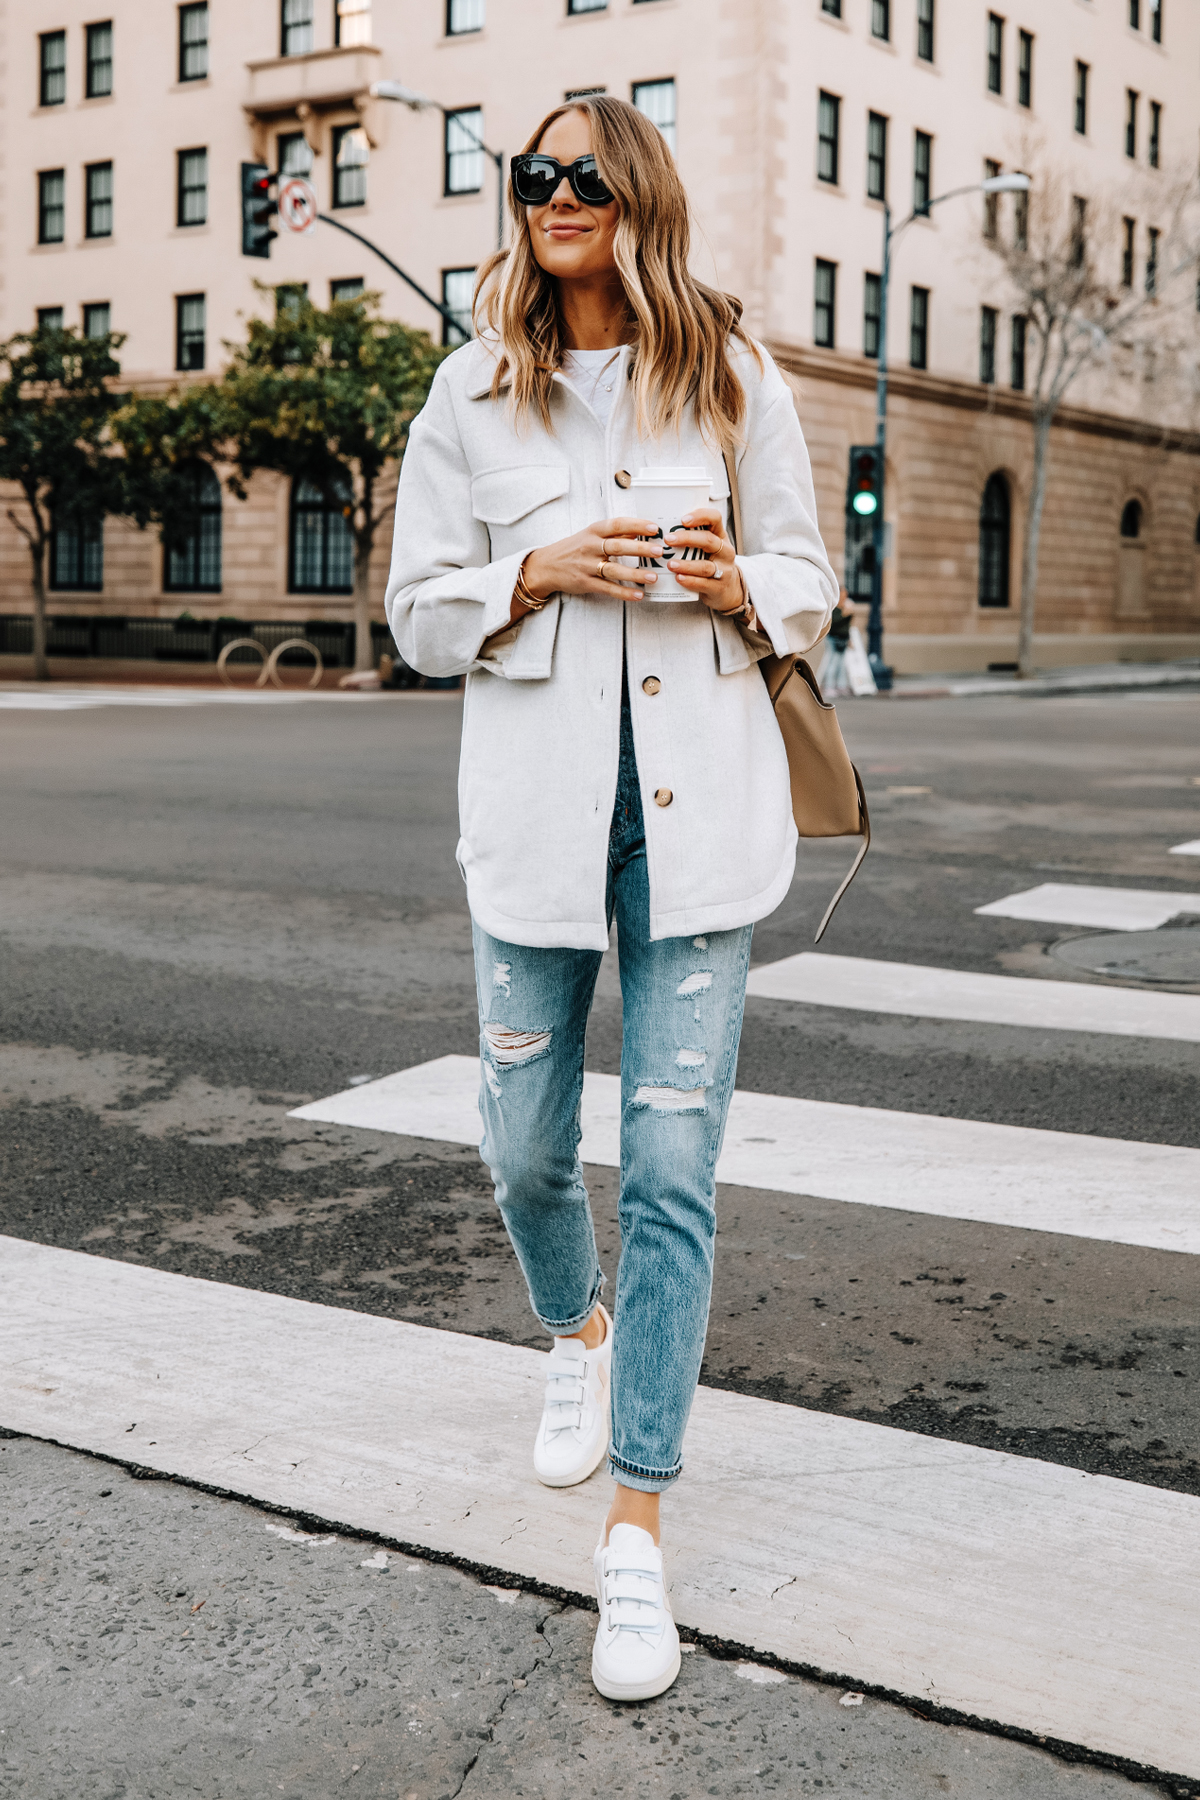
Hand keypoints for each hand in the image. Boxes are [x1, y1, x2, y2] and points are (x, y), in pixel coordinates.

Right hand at [523, 517, 661, 605]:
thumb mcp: (591, 535)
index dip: (637, 525)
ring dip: (635, 574)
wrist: (546, 566)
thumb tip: (639, 530)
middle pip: (618, 547)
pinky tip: (638, 594)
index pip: (617, 525)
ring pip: (614, 570)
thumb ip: (614, 534)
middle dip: (640, 549)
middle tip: (659, 551)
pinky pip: (607, 589)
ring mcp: (587, 566)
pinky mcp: (585, 583)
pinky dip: (624, 593)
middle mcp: (590, 547)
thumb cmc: (573, 549)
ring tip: (653, 577)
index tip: (654, 528)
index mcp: (593, 531)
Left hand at [664, 506, 746, 613]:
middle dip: (687, 538)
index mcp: (720, 536)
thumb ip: (691, 537)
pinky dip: (690, 581)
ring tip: (670, 564)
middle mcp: (725, 551)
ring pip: (705, 566)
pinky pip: (704, 583)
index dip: (700, 516)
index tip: (682, 520)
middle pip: (708, 540)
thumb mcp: (707, 547)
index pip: (715, 518)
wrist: (729, 589)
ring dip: (686, 564)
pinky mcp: (719, 587)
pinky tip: (678, 578)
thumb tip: (659, 529)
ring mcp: (724, 570)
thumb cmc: (711, 562)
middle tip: (668, 539)